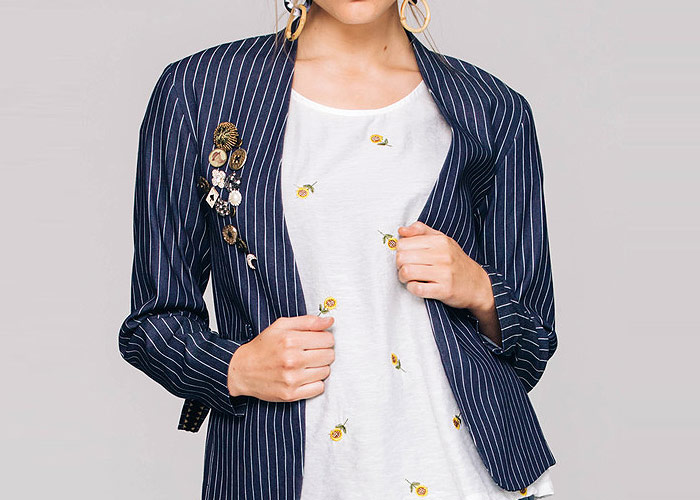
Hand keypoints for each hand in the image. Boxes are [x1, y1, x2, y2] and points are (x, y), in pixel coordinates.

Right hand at [227, 315, 334, 402]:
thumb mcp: (281, 326)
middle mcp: (292, 360)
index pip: (328, 339)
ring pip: (326, 372)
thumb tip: (330, 320)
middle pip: (329, 355)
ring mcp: (292, 379)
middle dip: (323, 352)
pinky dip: (315, 382)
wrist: (242, 370)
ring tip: (305, 364)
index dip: (324, 338)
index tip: (316, 340)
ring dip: (319, 367)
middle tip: (311, 352)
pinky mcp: (291, 394)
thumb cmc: (263, 346)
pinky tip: (304, 376)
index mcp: (290, 340)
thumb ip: (307, 322)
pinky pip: (319, 388)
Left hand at [395, 221, 502, 346]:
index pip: (403, 243)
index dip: (400, 251)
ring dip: (403, 277)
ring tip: (408, 278)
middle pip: (402, 257)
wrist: (478, 284)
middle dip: (399, 265)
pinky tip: (416, 286)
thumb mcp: (443, 240)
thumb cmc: (456, 262)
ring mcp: (444, 273)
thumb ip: (421, 231)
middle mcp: (443, 255)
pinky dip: (412, 288)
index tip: (406, 257)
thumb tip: (401, 230)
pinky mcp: (444, 290)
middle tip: (405, 268)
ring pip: (407, 272)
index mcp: (440, 241)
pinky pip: (417, 289)